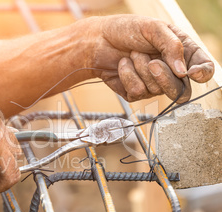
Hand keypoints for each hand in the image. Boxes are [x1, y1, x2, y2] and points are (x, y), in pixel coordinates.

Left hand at [85, 15, 214, 102]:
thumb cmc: (127, 30)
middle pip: (181, 90)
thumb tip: (183, 71)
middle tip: (152, 63)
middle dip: (164, 77)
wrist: (99, 40)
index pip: (203, 69)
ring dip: (141, 69)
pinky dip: (128, 75)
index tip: (191, 73)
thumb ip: (172, 46)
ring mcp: (152, 84)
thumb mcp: (153, 28)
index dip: (202, 74)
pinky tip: (123, 64)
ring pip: (156, 90)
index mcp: (182, 53)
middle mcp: (170, 72)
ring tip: (132, 54)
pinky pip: (137, 92)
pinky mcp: (135, 92)